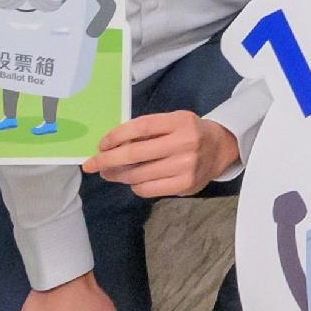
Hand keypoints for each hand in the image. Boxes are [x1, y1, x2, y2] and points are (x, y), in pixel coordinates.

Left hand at [89, 110, 237, 199]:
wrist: (220, 149)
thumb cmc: (188, 132)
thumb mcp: (172, 121)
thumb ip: (147, 131)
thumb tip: (112, 146)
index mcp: (180, 122)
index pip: (141, 127)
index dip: (116, 136)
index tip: (101, 145)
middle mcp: (185, 143)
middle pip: (136, 153)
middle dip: (107, 160)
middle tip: (91, 164)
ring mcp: (186, 167)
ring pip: (139, 174)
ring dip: (118, 175)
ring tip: (109, 173)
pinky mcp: (185, 185)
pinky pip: (148, 189)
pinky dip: (135, 185)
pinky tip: (134, 180)